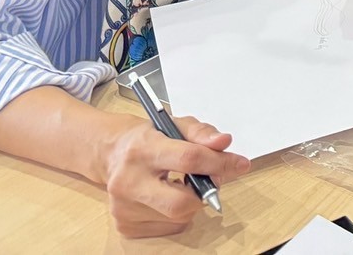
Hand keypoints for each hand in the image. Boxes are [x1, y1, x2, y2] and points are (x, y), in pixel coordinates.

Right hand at [94, 113, 248, 237]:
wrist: (112, 153)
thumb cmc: (149, 138)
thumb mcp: (176, 124)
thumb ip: (202, 132)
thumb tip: (224, 143)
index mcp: (143, 149)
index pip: (188, 160)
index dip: (219, 163)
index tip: (240, 164)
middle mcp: (128, 181)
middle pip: (181, 202)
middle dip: (205, 192)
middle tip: (210, 179)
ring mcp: (124, 207)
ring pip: (178, 217)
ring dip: (192, 202)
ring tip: (183, 183)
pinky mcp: (125, 225)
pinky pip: (169, 228)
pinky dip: (179, 215)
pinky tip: (169, 196)